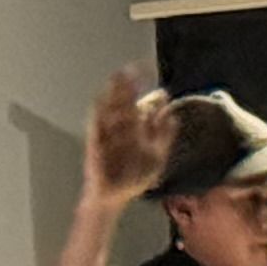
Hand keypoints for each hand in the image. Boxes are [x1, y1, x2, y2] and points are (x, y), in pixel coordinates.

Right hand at [85, 67, 171, 205]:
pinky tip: (102, 98)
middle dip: (127, 83)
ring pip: (109, 106)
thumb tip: (171, 113)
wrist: (115, 197)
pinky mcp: (95, 142)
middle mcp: (119, 127)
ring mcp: (106, 133)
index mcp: (134, 127)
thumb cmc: (133, 179)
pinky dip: (99, 111)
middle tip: (133, 67)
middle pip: (123, 99)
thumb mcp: (156, 156)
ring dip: (113, 92)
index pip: (138, 100)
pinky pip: (95, 123)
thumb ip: (164, 135)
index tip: (147, 69)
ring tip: (118, 76)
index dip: (141, 86)